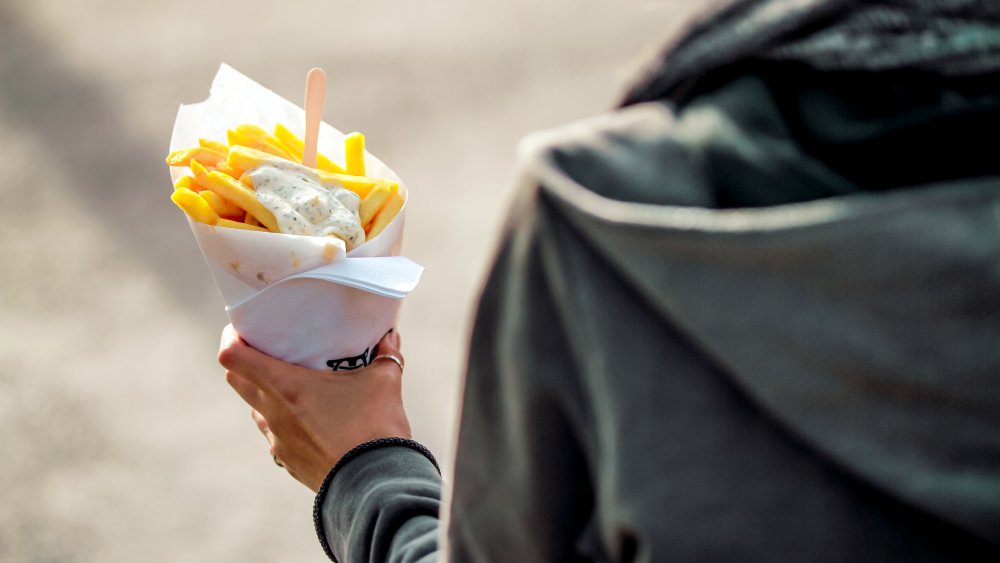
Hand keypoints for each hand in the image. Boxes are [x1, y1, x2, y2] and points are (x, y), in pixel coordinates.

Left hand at [218, 325, 410, 490]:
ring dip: (266, 395)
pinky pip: (276, 437)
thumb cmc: (374, 427)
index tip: (244, 328)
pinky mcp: (288, 462)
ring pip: (256, 410)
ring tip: (295, 388)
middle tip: (271, 352)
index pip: (233, 357)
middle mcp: (271, 413)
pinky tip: (312, 422)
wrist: (375, 484)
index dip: (232, 337)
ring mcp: (277, 441)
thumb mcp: (384, 383)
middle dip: (246, 363)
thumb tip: (390, 336)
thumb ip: (387, 355)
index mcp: (285, 387)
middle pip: (237, 380)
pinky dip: (285, 424)